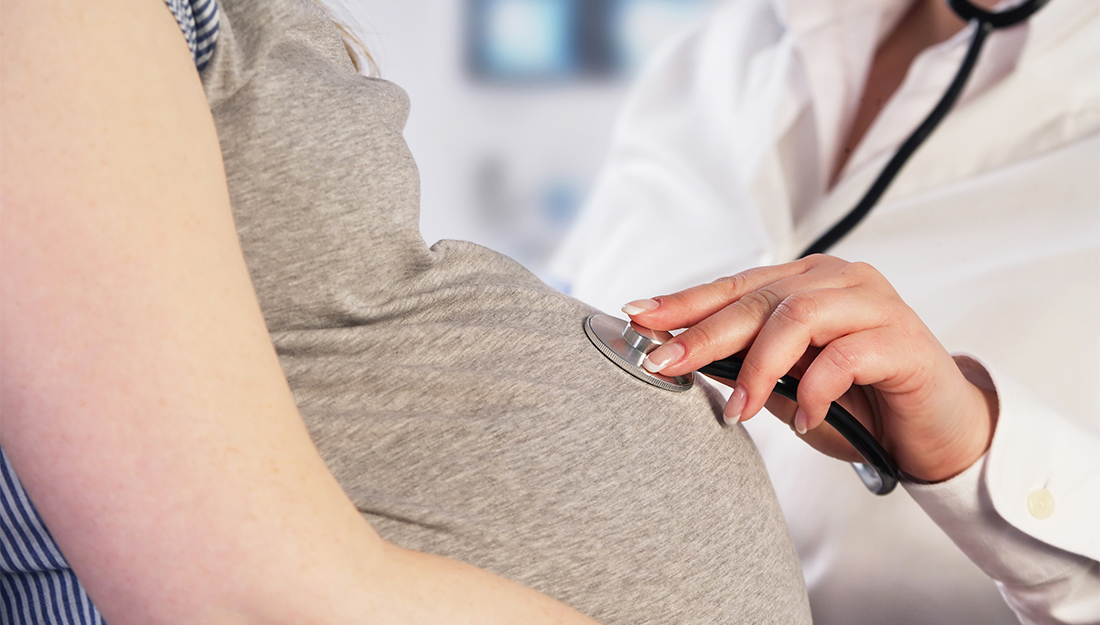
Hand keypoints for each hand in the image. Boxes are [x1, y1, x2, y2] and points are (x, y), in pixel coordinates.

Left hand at [622, 255, 996, 482]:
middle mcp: (838, 280)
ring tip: (738, 412)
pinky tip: (805, 420)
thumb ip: (747, 367)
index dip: (684, 302)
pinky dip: (814, 391)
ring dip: (758, 368)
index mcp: (807, 281)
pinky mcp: (903, 339)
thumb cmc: (858, 405)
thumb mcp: (788, 387)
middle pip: (758, 299)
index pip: (735, 287)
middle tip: (664, 364)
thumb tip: (681, 359)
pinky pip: (844, 356)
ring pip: (797, 317)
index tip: (637, 316)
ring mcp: (873, 303)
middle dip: (702, 334)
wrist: (935, 433)